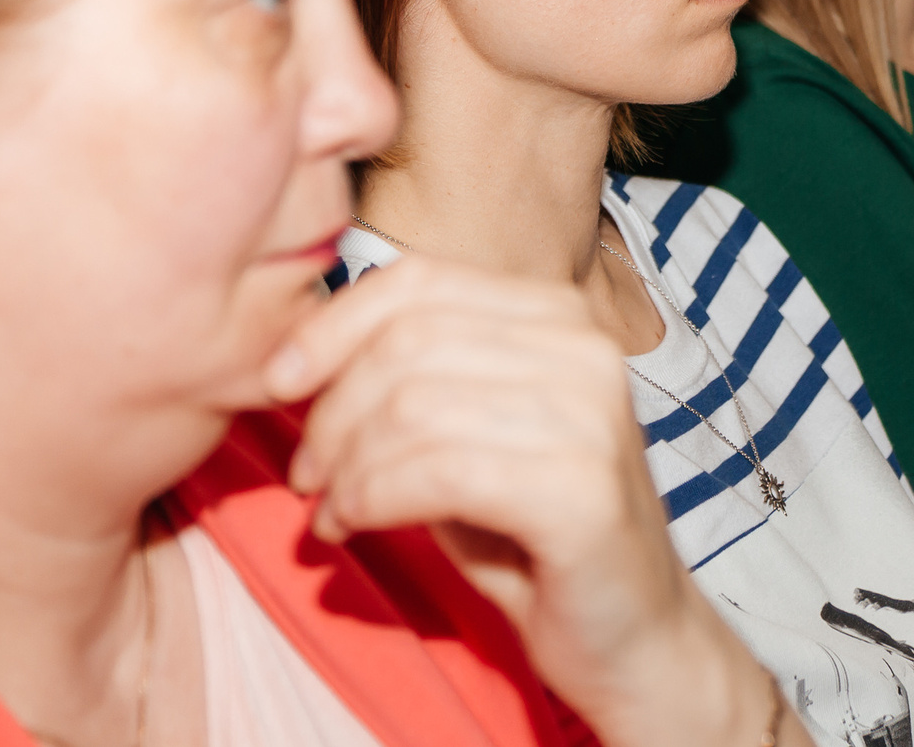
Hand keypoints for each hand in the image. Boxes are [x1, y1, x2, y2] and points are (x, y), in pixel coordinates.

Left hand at [270, 257, 787, 746]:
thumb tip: (298, 353)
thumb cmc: (533, 533)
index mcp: (558, 314)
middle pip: (405, 341)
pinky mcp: (581, 489)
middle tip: (308, 473)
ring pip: (411, 405)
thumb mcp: (466, 431)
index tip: (280, 383)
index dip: (331, 326)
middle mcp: (584, 347)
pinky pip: (436, 471)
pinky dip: (372, 499)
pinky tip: (355, 526)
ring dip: (345, 465)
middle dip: (331, 410)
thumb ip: (410, 376)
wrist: (633, 634)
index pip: (417, 280)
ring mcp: (591, 415)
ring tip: (332, 508)